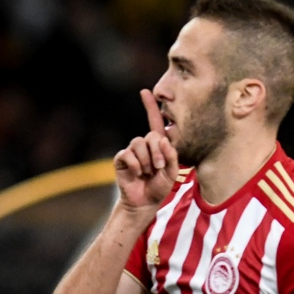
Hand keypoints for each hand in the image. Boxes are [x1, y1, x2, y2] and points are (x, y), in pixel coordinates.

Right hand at [113, 89, 178, 212]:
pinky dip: (135, 165)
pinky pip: (128, 154)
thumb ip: (171, 156)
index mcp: (158, 145)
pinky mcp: (122, 159)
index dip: (150, 107)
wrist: (145, 202)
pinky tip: (137, 174)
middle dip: (157, 152)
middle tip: (158, 167)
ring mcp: (132, 151)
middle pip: (150, 135)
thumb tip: (163, 138)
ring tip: (147, 172)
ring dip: (146, 160)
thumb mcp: (171, 172)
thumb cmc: (159, 187)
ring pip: (138, 143)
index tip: (145, 92)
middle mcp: (144, 145)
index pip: (155, 122)